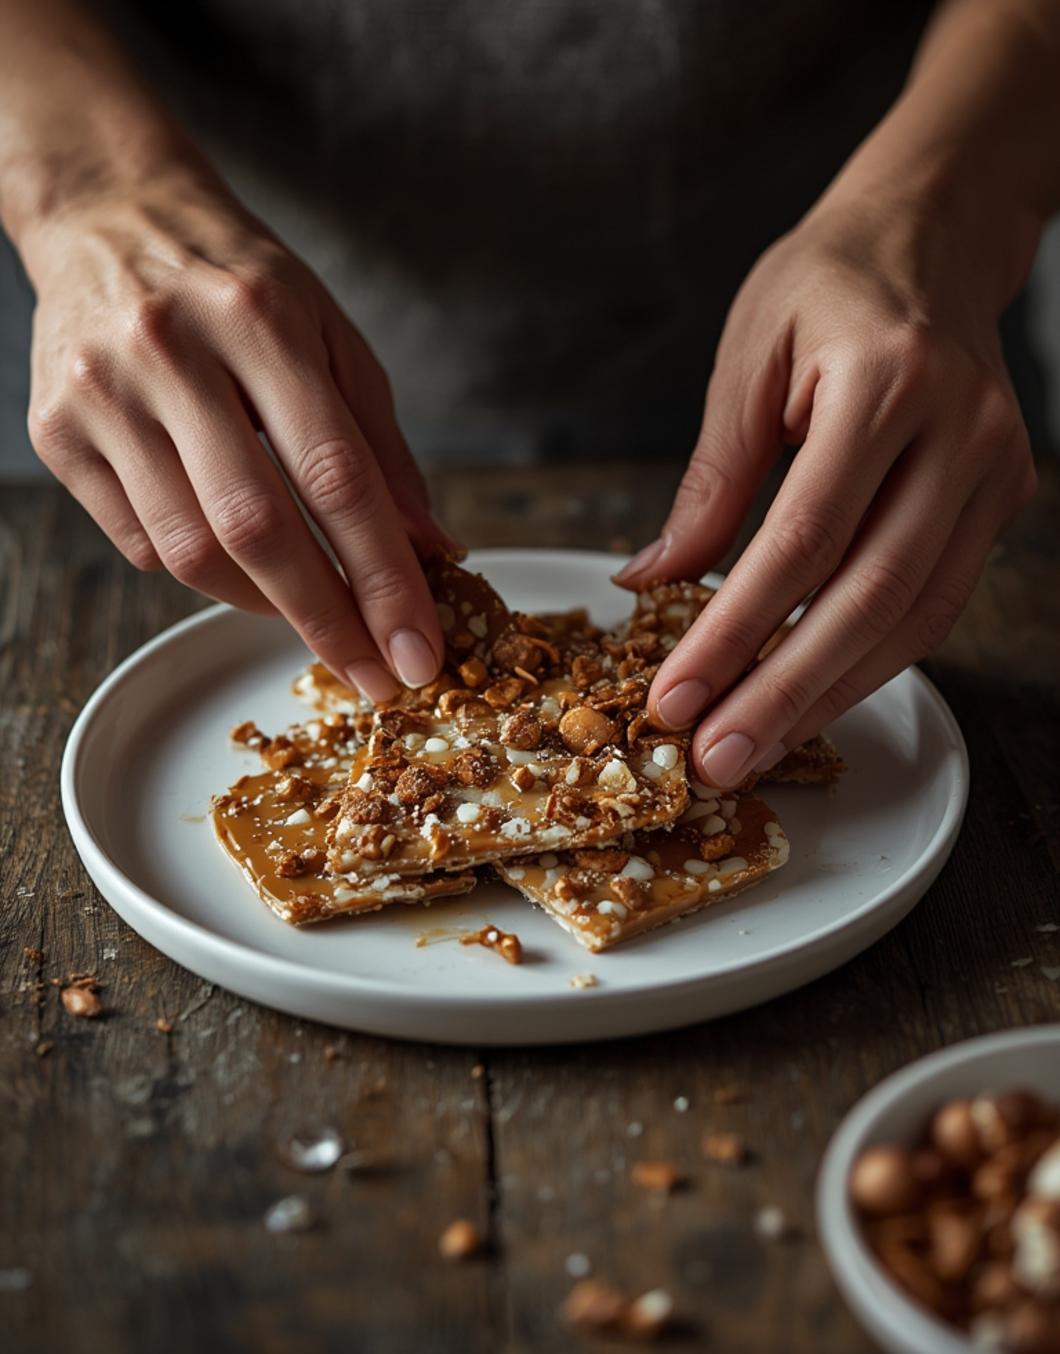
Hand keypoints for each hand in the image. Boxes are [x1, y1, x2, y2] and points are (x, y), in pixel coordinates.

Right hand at [25, 170, 456, 700]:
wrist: (108, 213)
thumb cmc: (239, 282)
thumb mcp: (330, 336)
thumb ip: (380, 447)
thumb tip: (431, 550)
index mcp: (260, 318)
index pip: (336, 475)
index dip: (385, 577)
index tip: (419, 649)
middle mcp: (170, 352)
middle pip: (258, 526)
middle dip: (328, 620)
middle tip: (375, 676)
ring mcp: (102, 393)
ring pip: (191, 549)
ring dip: (265, 605)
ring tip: (313, 619)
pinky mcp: (54, 431)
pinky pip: (140, 542)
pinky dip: (202, 572)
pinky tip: (238, 564)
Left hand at [616, 195, 1036, 786]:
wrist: (930, 236)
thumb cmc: (825, 285)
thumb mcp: (745, 357)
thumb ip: (709, 481)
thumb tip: (651, 584)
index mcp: (885, 381)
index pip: (802, 538)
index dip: (735, 630)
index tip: (676, 696)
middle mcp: (958, 431)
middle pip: (867, 596)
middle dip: (784, 691)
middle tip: (717, 757)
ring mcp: (993, 468)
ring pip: (914, 616)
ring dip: (830, 694)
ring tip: (756, 747)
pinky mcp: (1002, 496)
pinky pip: (936, 601)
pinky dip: (872, 659)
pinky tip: (813, 696)